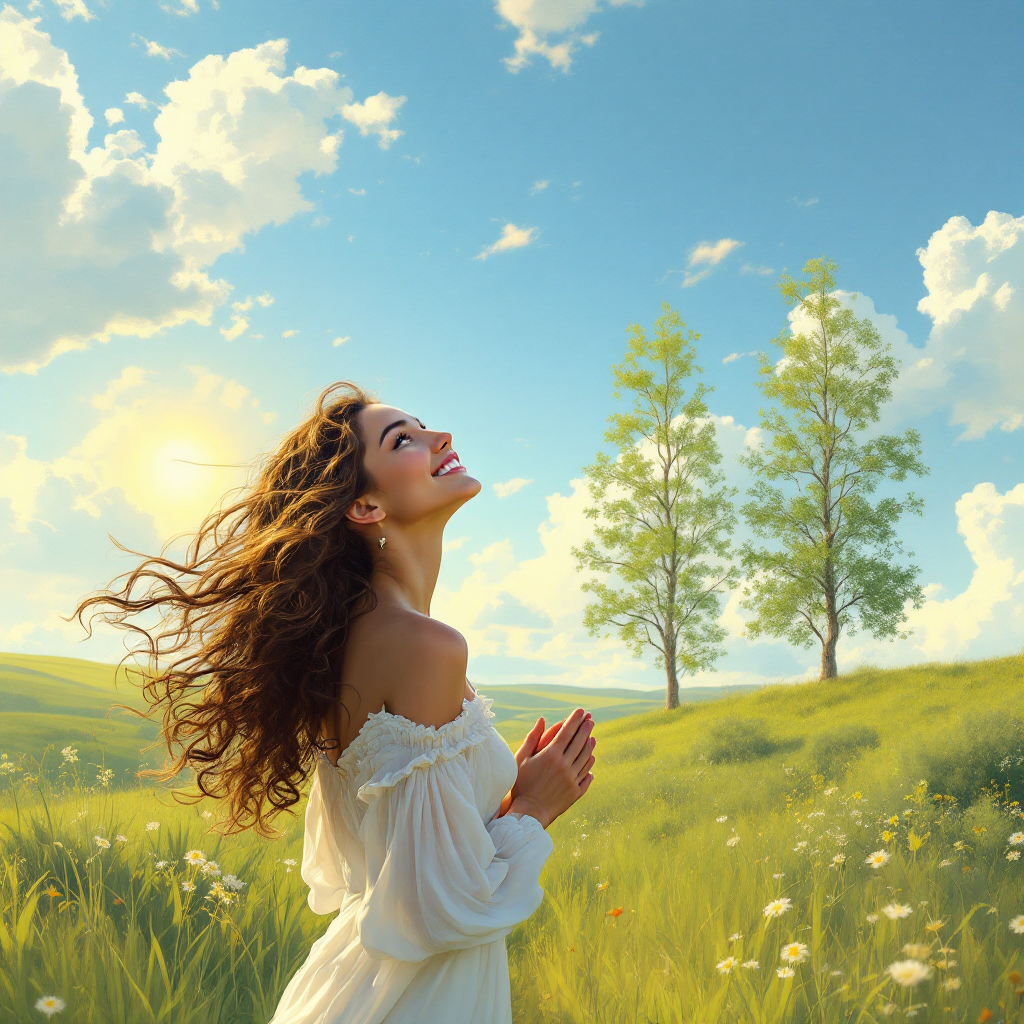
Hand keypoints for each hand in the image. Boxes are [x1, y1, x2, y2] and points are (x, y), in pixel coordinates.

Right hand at [507, 708, 595, 827]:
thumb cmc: (521, 784)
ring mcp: (571, 779)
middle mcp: (564, 765)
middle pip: (579, 742)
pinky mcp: (575, 792)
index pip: (567, 732)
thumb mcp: (522, 759)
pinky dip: (589, 765)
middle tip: (590, 720)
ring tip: (592, 737)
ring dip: (590, 745)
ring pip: (585, 758)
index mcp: (551, 755)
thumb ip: (532, 738)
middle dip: (585, 729)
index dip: (575, 719)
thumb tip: (542, 719)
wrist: (528, 813)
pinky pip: (586, 775)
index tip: (581, 711)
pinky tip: (591, 759)